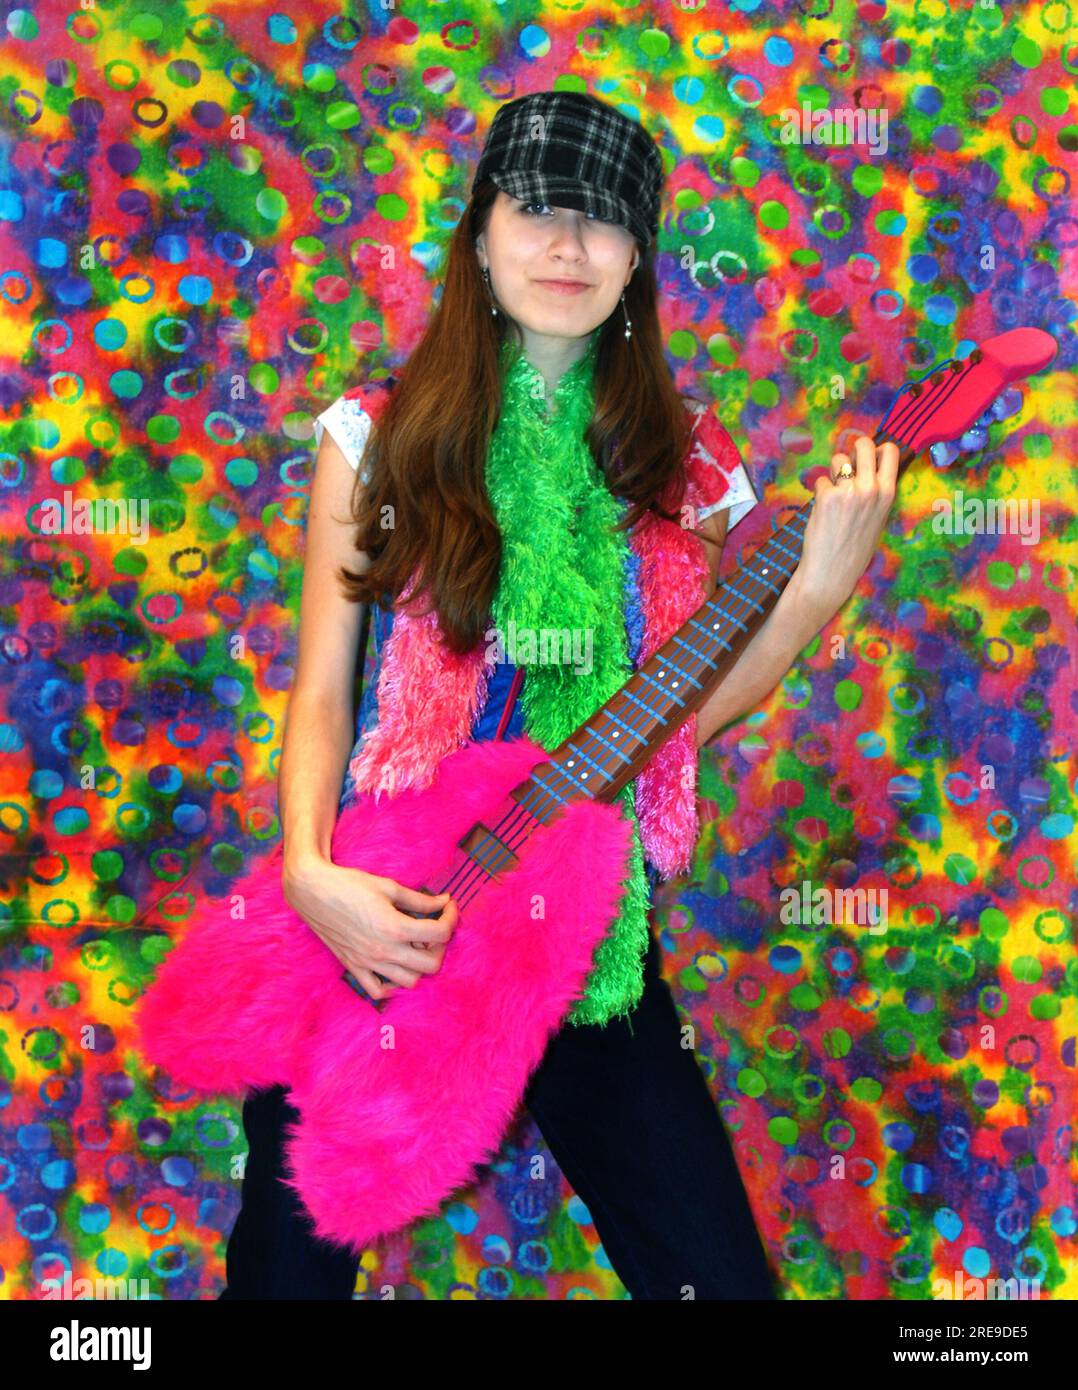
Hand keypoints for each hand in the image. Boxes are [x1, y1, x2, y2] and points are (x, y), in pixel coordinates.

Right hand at [282, 855, 457, 1001]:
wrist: (312, 891)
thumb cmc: (350, 884)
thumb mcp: (389, 887)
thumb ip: (420, 899)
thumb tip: (444, 901)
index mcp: (395, 928)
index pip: (440, 934)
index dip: (451, 918)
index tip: (448, 907)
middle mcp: (383, 951)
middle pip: (431, 965)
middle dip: (441, 946)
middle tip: (435, 929)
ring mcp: (367, 963)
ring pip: (409, 982)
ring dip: (419, 966)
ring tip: (416, 946)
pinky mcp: (353, 967)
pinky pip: (377, 991)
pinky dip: (391, 986)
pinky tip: (395, 966)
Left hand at [792, 437, 898, 621]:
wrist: (832, 573)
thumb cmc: (854, 549)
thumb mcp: (877, 519)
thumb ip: (875, 493)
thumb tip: (865, 467)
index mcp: (888, 493)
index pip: (890, 450)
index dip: (876, 449)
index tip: (867, 460)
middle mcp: (871, 488)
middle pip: (863, 444)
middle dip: (852, 451)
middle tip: (846, 468)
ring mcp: (848, 491)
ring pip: (839, 459)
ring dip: (834, 471)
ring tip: (834, 492)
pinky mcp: (826, 497)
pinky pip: (821, 479)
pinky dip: (820, 490)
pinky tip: (823, 509)